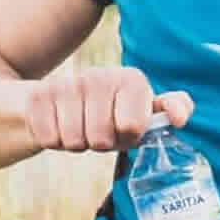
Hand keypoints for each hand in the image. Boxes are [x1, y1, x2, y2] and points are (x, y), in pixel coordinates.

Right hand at [24, 66, 193, 152]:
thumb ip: (173, 108)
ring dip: (77, 143)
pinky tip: (59, 125)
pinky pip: (49, 139)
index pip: (130, 127)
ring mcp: (67, 84)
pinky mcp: (39, 95)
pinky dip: (54, 140)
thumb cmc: (113, 112)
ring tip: (81, 129)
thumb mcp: (144, 111)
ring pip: (74, 141)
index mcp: (131, 80)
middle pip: (101, 139)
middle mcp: (99, 76)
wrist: (61, 99)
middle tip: (101, 131)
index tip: (125, 128)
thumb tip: (180, 117)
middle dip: (101, 143)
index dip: (128, 137)